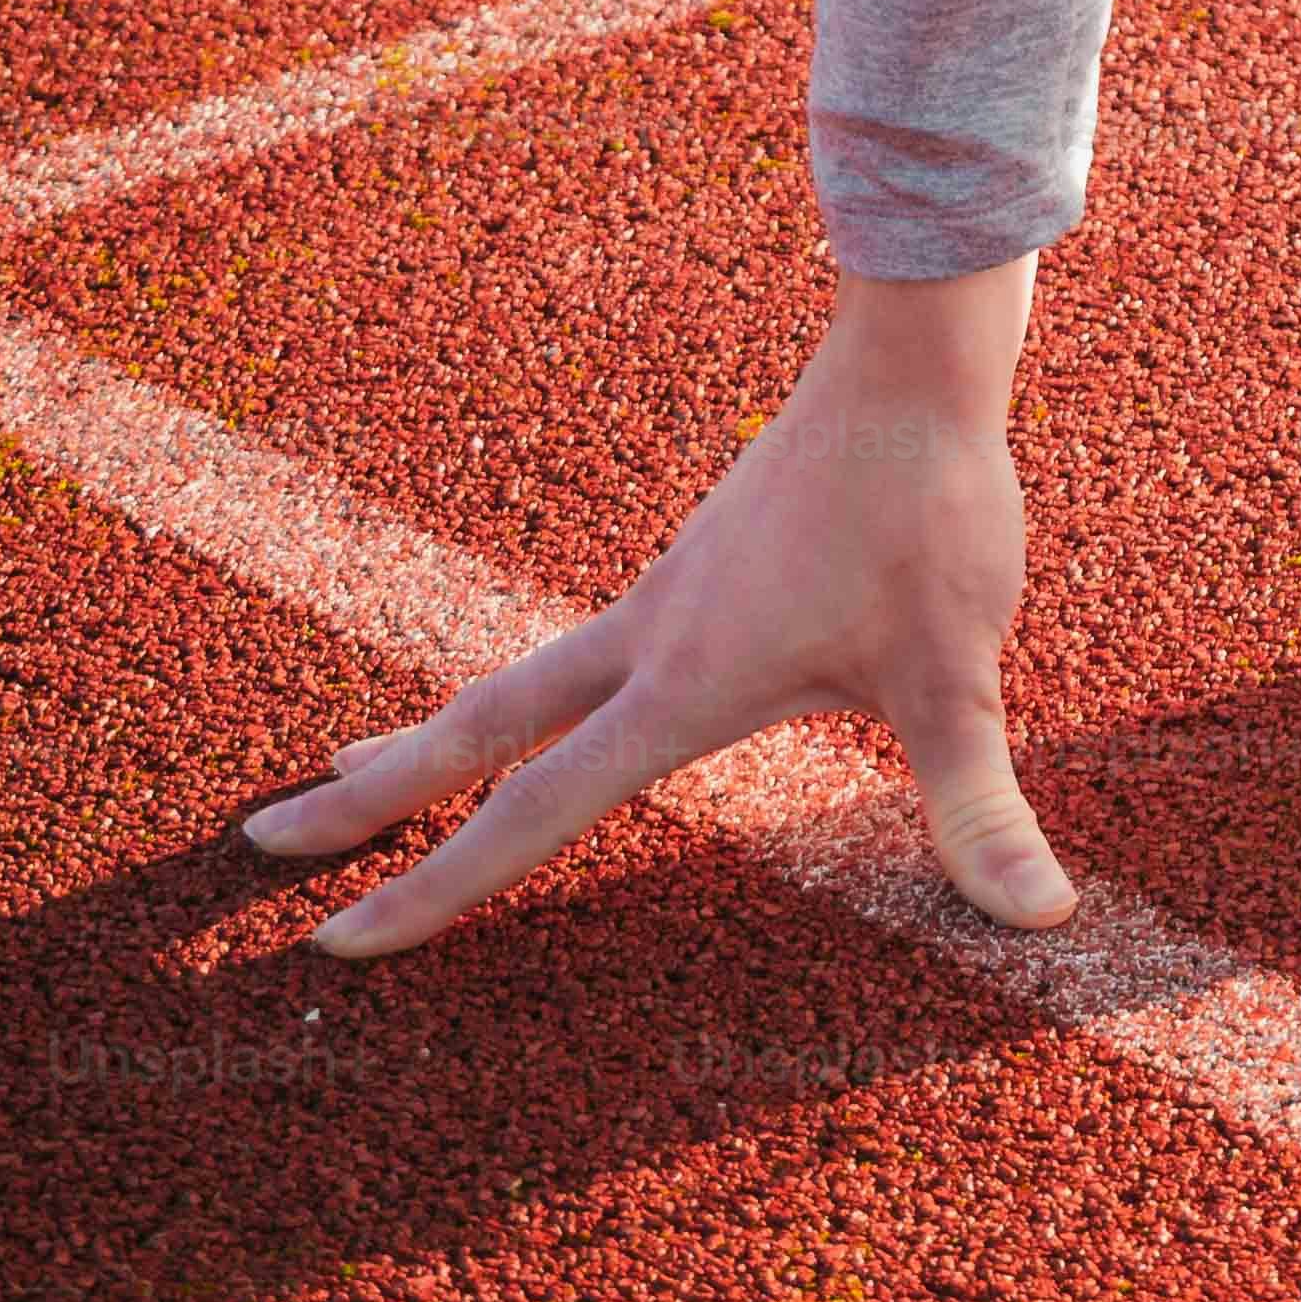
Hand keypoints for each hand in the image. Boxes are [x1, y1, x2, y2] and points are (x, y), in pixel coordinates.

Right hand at [237, 258, 1075, 952]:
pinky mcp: (695, 570)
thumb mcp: (960, 674)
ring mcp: (661, 598)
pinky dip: (512, 697)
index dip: (436, 886)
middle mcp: (645, 639)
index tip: (340, 938)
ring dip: (428, 740)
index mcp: (681, 682)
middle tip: (261, 842)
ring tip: (350, 776)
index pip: (533, 809)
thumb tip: (1039, 916)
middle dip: (370, 797)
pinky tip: (526, 708)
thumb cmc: (931, 509)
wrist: (914, 362)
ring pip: (514, 683)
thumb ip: (983, 803)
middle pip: (476, 731)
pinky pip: (572, 652)